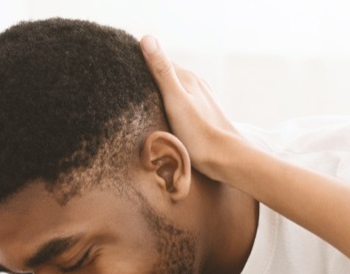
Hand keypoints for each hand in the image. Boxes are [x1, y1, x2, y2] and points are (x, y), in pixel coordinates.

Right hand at [140, 35, 246, 181]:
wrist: (227, 159)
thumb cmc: (199, 134)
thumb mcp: (175, 101)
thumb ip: (162, 71)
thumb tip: (147, 37)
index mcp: (187, 77)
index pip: (159, 60)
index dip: (140, 62)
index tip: (122, 69)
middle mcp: (197, 83)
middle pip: (167, 75)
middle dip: (150, 78)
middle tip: (128, 86)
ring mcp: (202, 98)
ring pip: (176, 89)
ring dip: (161, 92)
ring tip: (144, 101)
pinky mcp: (204, 113)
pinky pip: (183, 102)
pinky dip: (171, 104)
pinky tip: (165, 114)